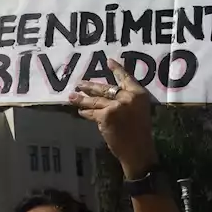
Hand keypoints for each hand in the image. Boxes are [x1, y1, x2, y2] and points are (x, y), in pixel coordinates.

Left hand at [68, 59, 156, 177]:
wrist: (138, 151)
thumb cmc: (140, 134)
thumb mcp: (139, 112)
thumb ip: (128, 102)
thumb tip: (107, 96)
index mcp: (139, 94)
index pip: (126, 78)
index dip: (117, 69)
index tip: (108, 60)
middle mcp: (128, 97)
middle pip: (106, 88)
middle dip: (90, 86)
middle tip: (80, 84)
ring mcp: (116, 106)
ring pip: (95, 100)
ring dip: (82, 99)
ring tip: (72, 96)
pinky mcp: (106, 115)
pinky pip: (92, 113)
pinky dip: (85, 113)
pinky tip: (80, 112)